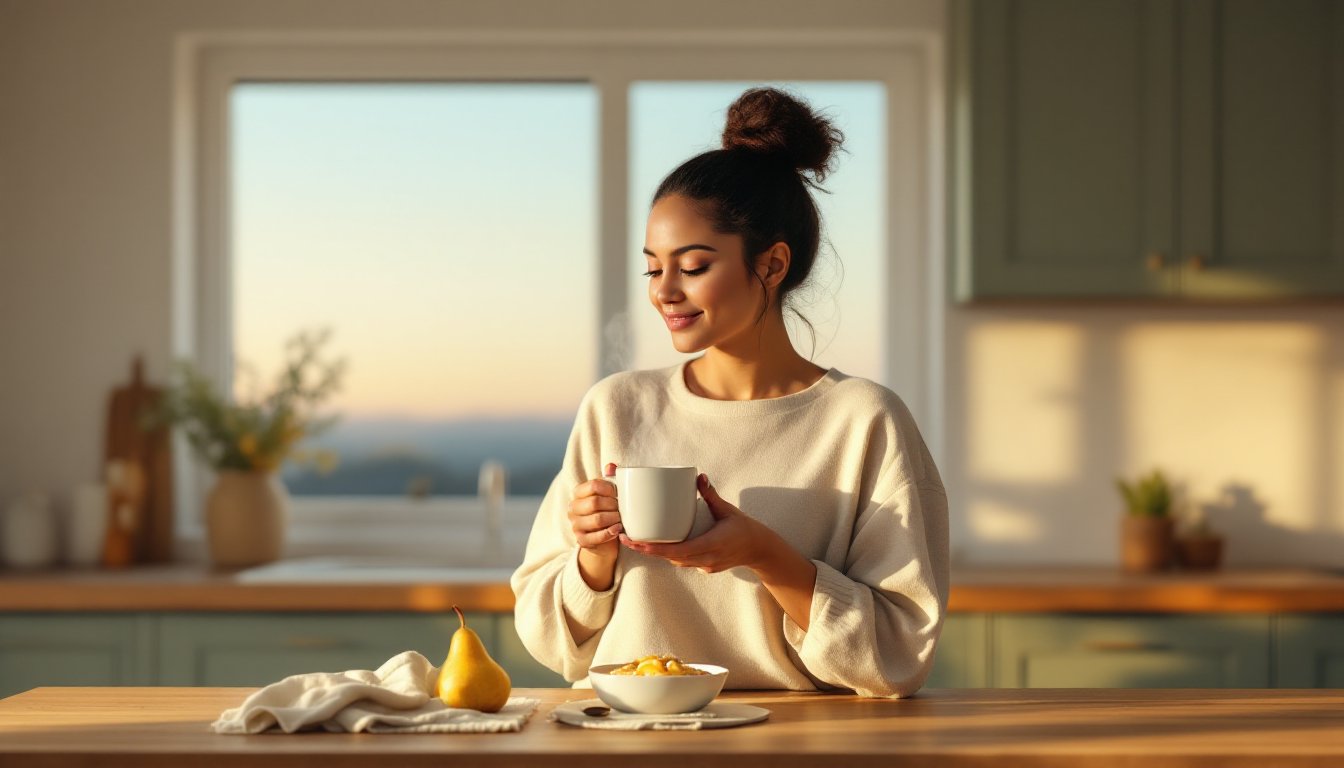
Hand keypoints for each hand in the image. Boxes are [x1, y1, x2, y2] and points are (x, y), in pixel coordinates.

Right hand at [569, 463, 621, 560]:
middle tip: (622, 508)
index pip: (593, 485)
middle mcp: (573, 508)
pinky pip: (597, 537)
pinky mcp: (581, 540)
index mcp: (578, 493)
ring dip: (613, 519)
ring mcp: (575, 525)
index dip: (610, 488)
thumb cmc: (607, 512)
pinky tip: (618, 529)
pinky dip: (610, 533)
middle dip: (613, 505)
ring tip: (621, 519)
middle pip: (595, 502)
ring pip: (597, 520)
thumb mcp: (608, 495)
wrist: (604, 540)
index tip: (619, 494)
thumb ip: (610, 479)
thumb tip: (611, 466)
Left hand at [620, 473, 775, 573]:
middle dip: (647, 550)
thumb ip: (711, 495)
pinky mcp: (706, 567)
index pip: (677, 551)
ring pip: (676, 561)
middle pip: (670, 557)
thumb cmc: (746, 528)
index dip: (654, 549)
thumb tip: (699, 476)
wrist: (761, 550)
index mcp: (711, 544)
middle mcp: (706, 559)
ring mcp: (706, 566)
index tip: (635, 541)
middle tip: (625, 537)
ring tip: (636, 541)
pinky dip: (671, 554)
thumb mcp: (728, 510)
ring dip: (657, 553)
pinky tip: (659, 544)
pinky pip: (684, 561)